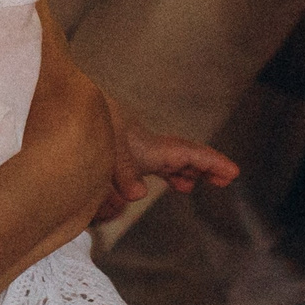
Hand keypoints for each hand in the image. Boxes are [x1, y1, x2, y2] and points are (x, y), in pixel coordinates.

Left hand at [100, 100, 238, 222]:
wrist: (71, 109)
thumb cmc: (90, 126)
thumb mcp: (107, 149)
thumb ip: (121, 173)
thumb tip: (137, 195)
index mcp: (151, 147)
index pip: (189, 154)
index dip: (213, 163)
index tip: (233, 172)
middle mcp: (149, 147)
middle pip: (186, 156)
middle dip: (207, 167)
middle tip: (225, 179)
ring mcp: (138, 149)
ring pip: (171, 160)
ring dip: (186, 171)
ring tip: (193, 185)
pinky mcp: (124, 152)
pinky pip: (156, 164)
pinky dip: (168, 173)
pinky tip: (166, 183)